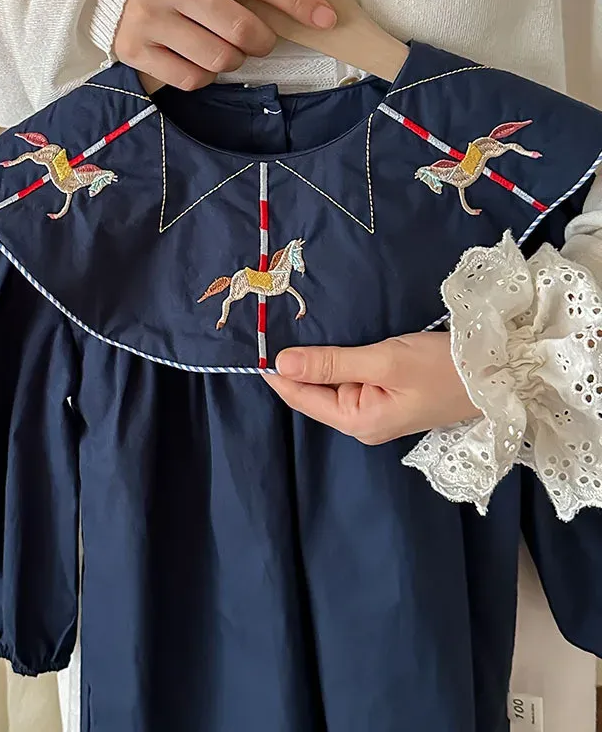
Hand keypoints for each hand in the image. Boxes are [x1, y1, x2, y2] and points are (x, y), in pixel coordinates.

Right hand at [116, 0, 335, 90]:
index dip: (297, 1)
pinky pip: (190, 78)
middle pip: (241, 29)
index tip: (324, 17)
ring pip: (218, 59)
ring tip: (226, 46)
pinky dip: (205, 75)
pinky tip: (200, 57)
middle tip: (260, 38)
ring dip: (234, 59)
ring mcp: (149, 16)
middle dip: (263, 41)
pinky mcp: (135, 47)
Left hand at [263, 332, 481, 444]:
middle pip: (313, 393)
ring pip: (330, 386)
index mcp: (357, 421)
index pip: (301, 397)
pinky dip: (335, 364)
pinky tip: (326, 345)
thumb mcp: (383, 360)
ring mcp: (375, 412)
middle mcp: (361, 423)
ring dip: (314, 363)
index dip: (276, 372)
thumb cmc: (443, 367)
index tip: (253, 344)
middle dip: (292, 366)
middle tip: (267, 330)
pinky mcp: (387, 398)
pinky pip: (349, 382)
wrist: (500, 373)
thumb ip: (330, 363)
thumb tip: (280, 362)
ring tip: (288, 331)